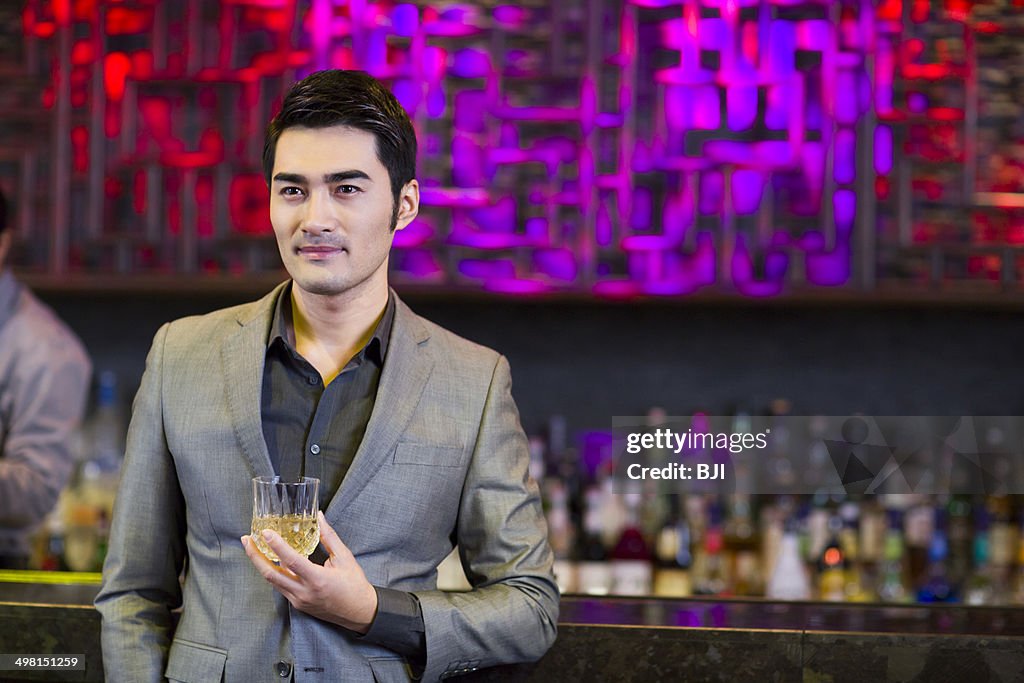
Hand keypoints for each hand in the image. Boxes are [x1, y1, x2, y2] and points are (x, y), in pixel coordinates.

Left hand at [241, 511, 378, 633]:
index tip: (264, 533)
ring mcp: (298, 600)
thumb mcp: (345, 557)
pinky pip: (280, 586)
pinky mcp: (298, 604)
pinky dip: (273, 572)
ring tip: (252, 548)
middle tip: (246, 539)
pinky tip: (269, 561)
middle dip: (255, 556)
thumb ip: (329, 537)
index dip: (276, 546)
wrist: (359, 612)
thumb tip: (318, 516)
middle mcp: (304, 592)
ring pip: (272, 581)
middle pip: (271, 574)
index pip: (291, 561)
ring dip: (260, 564)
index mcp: (317, 579)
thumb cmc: (354, 584)